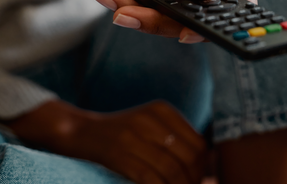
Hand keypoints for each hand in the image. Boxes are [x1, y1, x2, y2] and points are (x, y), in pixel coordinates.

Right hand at [6, 99, 207, 183]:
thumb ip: (176, 139)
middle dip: (194, 180)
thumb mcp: (150, 124)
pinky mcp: (119, 154)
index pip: (198, 144)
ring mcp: (133, 136)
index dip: (204, 168)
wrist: (80, 132)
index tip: (199, 180)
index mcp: (162, 110)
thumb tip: (207, 166)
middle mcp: (149, 119)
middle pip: (189, 158)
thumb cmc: (121, 133)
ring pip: (171, 170)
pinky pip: (150, 178)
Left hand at [95, 0, 255, 43]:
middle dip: (160, 21)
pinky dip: (128, 7)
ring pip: (169, 22)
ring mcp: (190, 1)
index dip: (219, 26)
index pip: (238, 8)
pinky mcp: (167, 5)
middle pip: (196, 21)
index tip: (187, 33)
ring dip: (138, 16)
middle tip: (127, 15)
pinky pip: (151, 14)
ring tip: (113, 4)